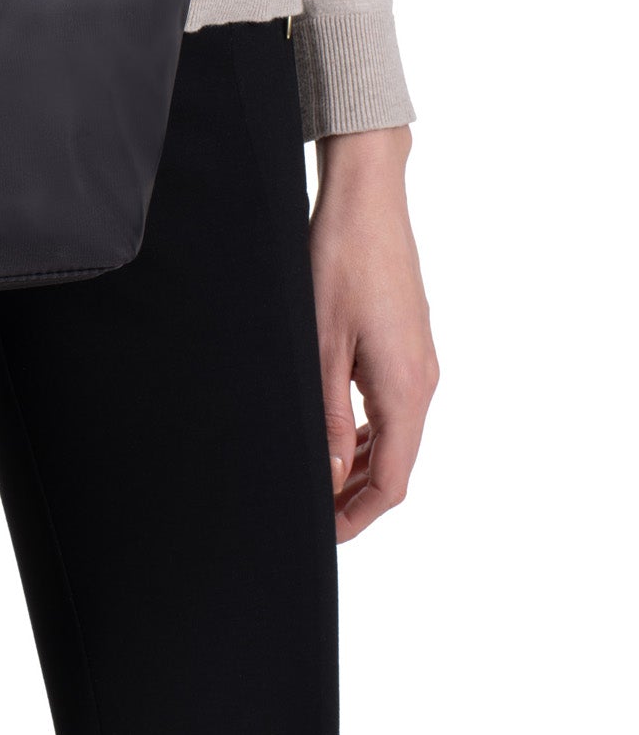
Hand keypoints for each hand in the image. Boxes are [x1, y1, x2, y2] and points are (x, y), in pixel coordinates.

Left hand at [310, 126, 438, 542]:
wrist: (366, 200)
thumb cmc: (338, 261)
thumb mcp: (321, 345)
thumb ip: (324, 417)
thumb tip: (328, 477)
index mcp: (405, 389)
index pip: (392, 480)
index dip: (358, 516)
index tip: (323, 534)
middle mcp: (422, 381)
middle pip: (396, 463)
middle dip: (356, 497)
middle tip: (311, 512)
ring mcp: (419, 361)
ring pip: (394, 435)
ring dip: (359, 463)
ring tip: (316, 478)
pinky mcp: (408, 344)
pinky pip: (392, 405)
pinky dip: (365, 430)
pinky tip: (333, 431)